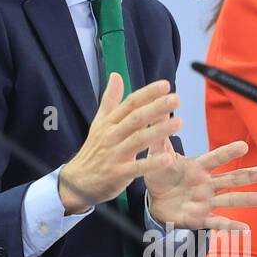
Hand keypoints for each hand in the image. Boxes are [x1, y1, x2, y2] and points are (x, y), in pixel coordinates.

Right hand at [57, 75, 181, 215]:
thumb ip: (109, 100)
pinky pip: (137, 168)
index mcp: (109, 122)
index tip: (165, 84)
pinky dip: (152, 163)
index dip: (147, 93)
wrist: (77, 181)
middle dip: (156, 108)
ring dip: (158, 131)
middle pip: (135, 118)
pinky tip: (168, 158)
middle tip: (176, 98)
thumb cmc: (93, 150)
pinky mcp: (117, 174)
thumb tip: (116, 75)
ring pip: (138, 140)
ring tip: (179, 122)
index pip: (129, 103)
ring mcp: (114, 155)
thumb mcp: (98, 123)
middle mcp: (111, 135)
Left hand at [144, 138, 256, 229]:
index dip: (228, 153)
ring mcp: (206, 201)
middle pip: (231, 178)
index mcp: (198, 167)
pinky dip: (230, 226)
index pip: (215, 158)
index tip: (244, 146)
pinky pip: (217, 222)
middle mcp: (207, 184)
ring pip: (230, 200)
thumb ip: (160, 138)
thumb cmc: (161, 174)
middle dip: (249, 175)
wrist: (154, 200)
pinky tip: (245, 229)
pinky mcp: (200, 218)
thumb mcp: (158, 156)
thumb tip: (158, 114)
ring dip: (248, 199)